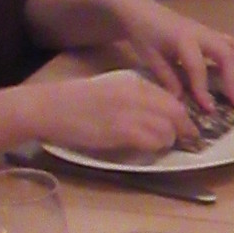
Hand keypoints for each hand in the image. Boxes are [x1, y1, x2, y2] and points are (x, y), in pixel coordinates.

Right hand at [30, 69, 192, 157]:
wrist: (47, 107)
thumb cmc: (72, 102)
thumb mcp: (108, 91)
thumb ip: (131, 99)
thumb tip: (153, 115)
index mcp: (132, 84)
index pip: (169, 97)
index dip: (182, 114)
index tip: (185, 125)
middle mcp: (135, 95)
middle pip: (176, 111)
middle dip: (185, 128)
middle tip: (186, 139)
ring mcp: (128, 112)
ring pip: (168, 128)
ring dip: (168, 140)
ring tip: (161, 145)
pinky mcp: (120, 131)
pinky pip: (152, 140)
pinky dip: (155, 147)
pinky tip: (147, 148)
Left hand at [104, 0, 233, 111]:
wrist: (143, 12)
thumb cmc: (145, 36)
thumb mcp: (151, 58)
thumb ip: (167, 78)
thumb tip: (182, 101)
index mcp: (182, 39)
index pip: (197, 66)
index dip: (203, 89)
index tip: (209, 109)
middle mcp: (201, 33)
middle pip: (227, 53)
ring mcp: (210, 32)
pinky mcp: (214, 34)